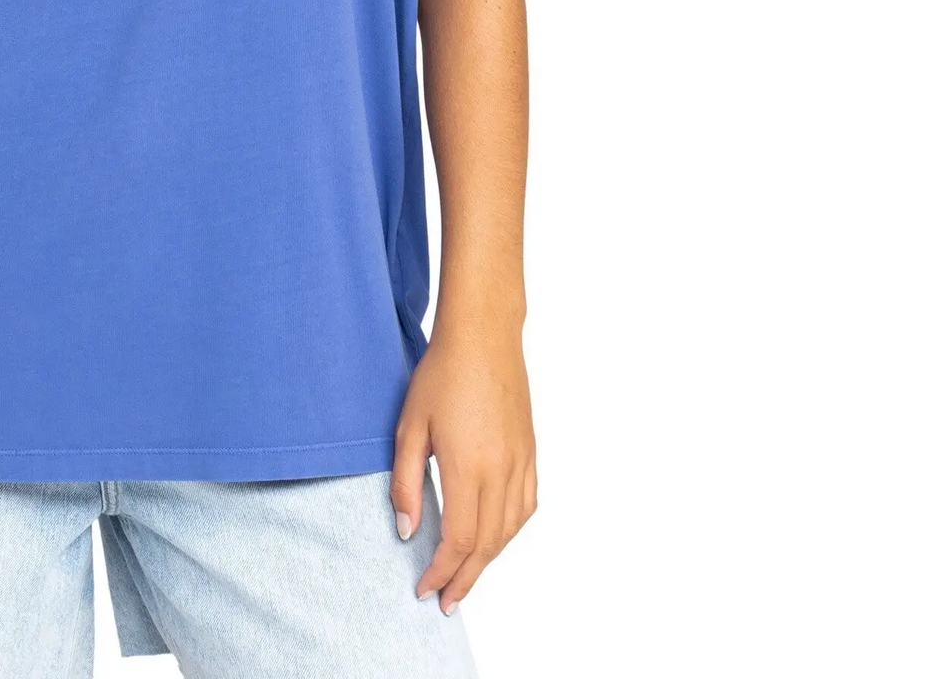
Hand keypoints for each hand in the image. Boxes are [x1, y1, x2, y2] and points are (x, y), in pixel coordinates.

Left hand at [389, 322, 537, 612]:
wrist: (484, 337)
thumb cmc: (441, 375)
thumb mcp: (409, 427)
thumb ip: (406, 483)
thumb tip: (407, 531)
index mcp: (468, 468)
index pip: (457, 539)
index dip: (441, 571)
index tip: (424, 588)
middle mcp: (501, 472)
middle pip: (485, 545)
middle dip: (464, 578)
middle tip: (445, 600)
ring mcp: (521, 463)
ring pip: (509, 531)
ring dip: (487, 559)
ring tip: (465, 574)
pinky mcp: (530, 452)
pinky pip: (526, 507)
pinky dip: (509, 532)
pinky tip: (494, 537)